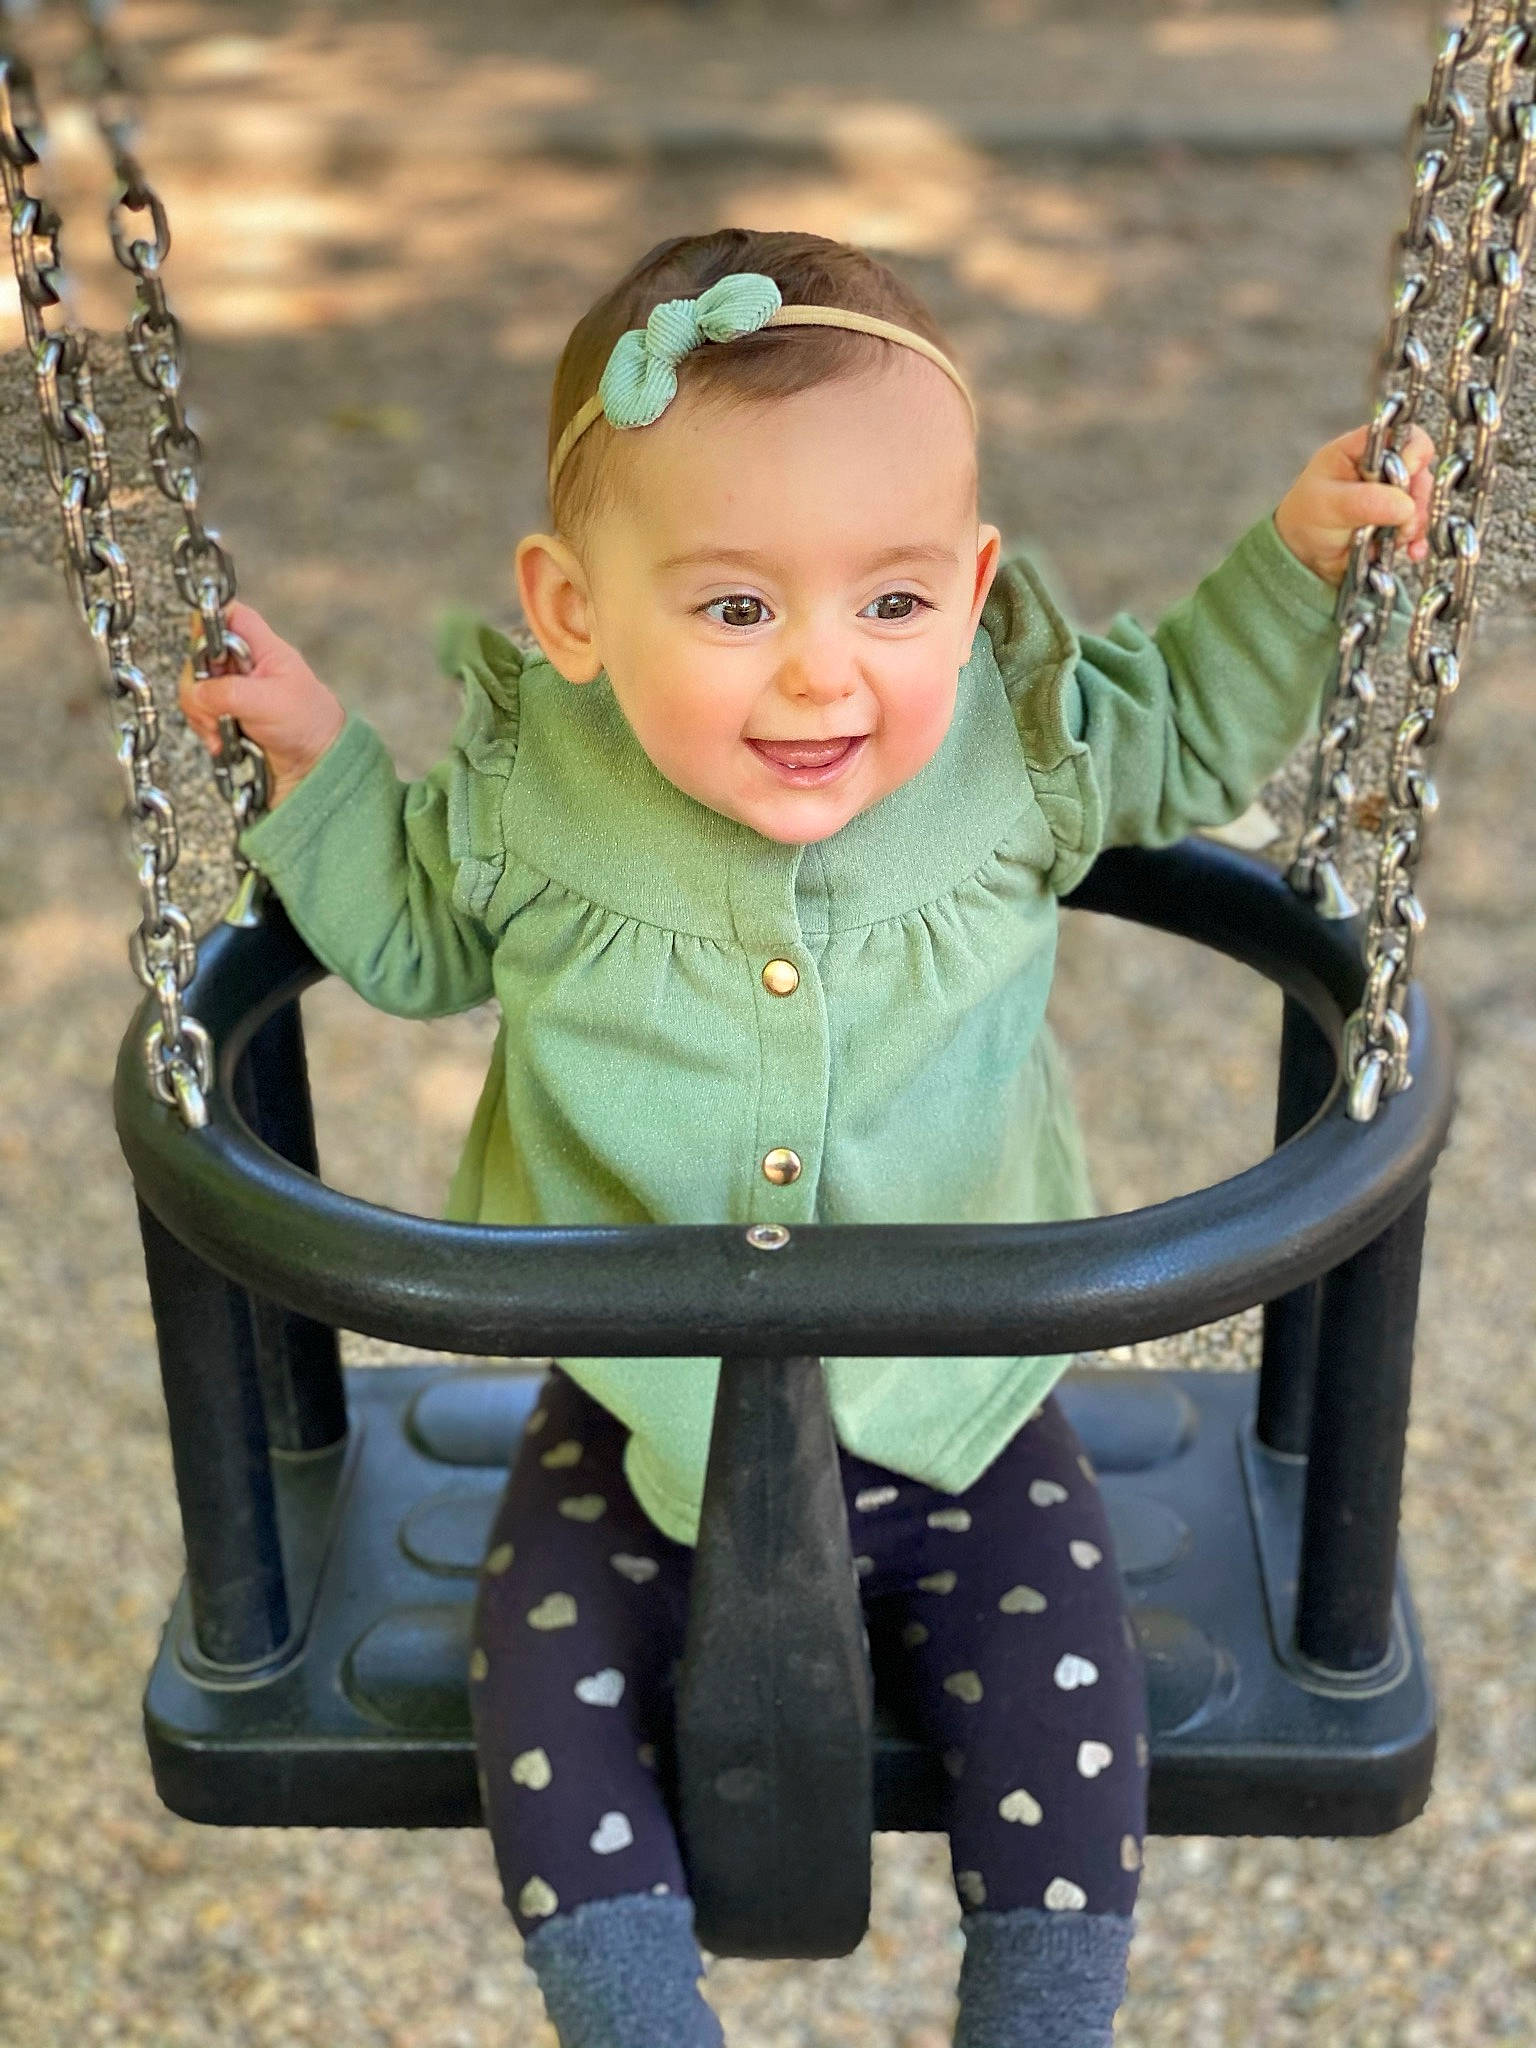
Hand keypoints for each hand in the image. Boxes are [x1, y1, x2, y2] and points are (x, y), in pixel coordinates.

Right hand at [178, 601, 346, 806]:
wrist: (315, 769)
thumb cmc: (307, 727)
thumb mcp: (266, 702)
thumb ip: (225, 692)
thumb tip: (194, 693)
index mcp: (264, 650)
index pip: (230, 615)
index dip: (210, 621)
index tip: (200, 643)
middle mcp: (246, 666)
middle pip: (201, 654)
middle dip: (199, 685)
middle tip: (215, 710)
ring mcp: (234, 691)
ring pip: (195, 687)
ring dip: (201, 713)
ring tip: (222, 734)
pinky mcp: (226, 716)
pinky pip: (199, 713)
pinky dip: (204, 729)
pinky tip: (222, 743)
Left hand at [1273, 424, 1435, 585]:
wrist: (1303, 555)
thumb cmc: (1307, 518)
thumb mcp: (1329, 505)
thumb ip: (1366, 501)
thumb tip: (1406, 505)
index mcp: (1361, 450)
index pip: (1401, 435)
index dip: (1411, 452)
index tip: (1406, 475)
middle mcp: (1381, 467)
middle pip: (1419, 469)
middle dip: (1414, 496)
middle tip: (1402, 518)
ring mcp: (1391, 494)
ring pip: (1421, 500)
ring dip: (1415, 522)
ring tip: (1398, 538)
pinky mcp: (1396, 519)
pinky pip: (1419, 525)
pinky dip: (1418, 538)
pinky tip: (1413, 551)